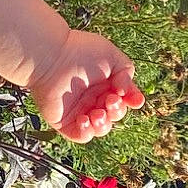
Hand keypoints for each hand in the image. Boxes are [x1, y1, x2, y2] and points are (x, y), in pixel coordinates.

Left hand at [27, 29, 143, 142]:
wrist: (52, 57)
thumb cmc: (80, 51)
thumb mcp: (113, 57)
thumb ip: (127, 73)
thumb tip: (128, 94)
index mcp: (104, 84)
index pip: (124, 99)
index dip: (132, 101)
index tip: (135, 100)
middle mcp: (92, 98)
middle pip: (114, 115)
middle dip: (117, 111)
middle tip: (110, 100)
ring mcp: (78, 110)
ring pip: (99, 129)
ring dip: (104, 124)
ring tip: (98, 113)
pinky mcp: (64, 121)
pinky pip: (80, 135)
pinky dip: (87, 132)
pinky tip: (85, 118)